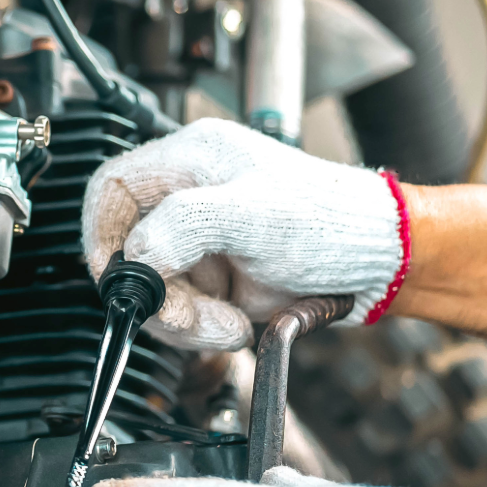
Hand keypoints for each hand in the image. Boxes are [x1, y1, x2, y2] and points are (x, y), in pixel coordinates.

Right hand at [79, 118, 408, 350]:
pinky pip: (182, 310)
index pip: (111, 190)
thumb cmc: (335, 222)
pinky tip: (235, 321)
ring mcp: (203, 240)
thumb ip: (182, 228)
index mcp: (192, 158)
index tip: (119, 279)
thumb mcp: (253, 216)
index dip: (102, 237)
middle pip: (131, 252)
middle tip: (191, 316)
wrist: (383, 262)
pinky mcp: (217, 276)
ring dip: (183, 319)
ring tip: (228, 321)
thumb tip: (137, 259)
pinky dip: (201, 328)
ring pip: (153, 289)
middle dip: (157, 296)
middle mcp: (191, 196)